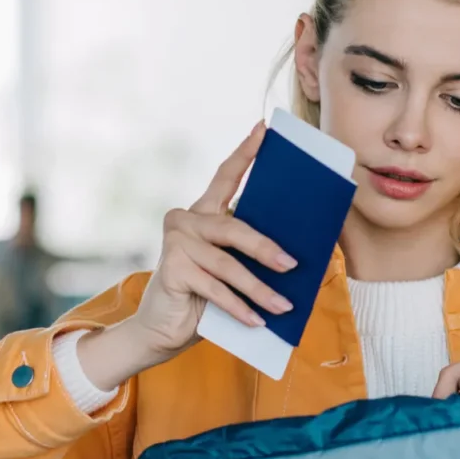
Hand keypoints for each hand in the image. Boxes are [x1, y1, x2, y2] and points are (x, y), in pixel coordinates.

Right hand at [130, 122, 296, 349]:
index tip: (264, 129)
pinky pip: (215, 288)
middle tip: (293, 265)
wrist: (160, 329)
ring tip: (284, 306)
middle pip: (234, 228)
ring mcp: (176, 243)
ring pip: (228, 264)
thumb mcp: (229, 269)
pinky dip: (239, 307)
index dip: (245, 152)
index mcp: (202, 213)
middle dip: (266, 248)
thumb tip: (299, 255)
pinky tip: (258, 322)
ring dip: (259, 289)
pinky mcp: (172, 269)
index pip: (225, 176)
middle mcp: (185, 221)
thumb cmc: (202, 297)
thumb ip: (249, 255)